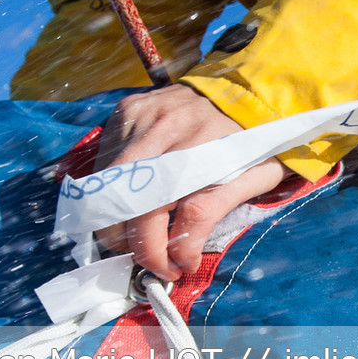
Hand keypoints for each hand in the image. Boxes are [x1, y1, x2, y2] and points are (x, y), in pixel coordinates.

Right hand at [93, 84, 284, 279]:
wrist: (242, 90)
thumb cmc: (251, 141)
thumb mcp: (254, 178)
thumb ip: (214, 211)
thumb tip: (180, 257)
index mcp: (211, 143)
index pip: (182, 207)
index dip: (170, 247)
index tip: (176, 268)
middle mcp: (171, 125)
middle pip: (134, 199)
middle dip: (135, 242)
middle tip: (151, 261)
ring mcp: (143, 114)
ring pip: (110, 186)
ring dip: (118, 222)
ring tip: (139, 237)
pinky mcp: (125, 110)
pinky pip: (104, 164)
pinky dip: (112, 192)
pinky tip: (133, 202)